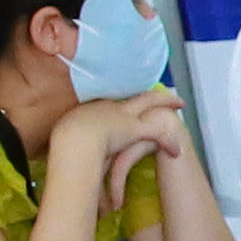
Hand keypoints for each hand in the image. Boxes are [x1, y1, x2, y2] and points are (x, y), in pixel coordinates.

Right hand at [65, 91, 191, 181]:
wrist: (73, 142)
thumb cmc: (63, 144)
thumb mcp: (63, 137)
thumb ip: (70, 143)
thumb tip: (65, 153)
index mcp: (89, 108)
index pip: (109, 100)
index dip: (121, 99)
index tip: (127, 98)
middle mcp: (108, 106)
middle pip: (131, 92)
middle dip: (146, 90)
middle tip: (159, 87)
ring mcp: (123, 115)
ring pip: (150, 102)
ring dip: (166, 101)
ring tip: (177, 102)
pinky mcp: (135, 129)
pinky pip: (158, 133)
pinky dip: (168, 141)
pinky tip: (176, 149)